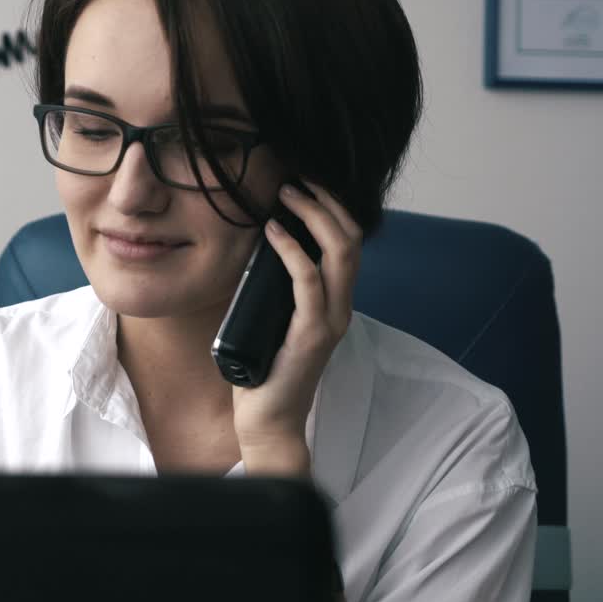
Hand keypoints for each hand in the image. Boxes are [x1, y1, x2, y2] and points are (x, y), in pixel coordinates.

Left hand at [233, 181, 363, 466]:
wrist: (268, 420)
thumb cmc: (263, 370)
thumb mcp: (271, 318)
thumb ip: (274, 290)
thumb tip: (252, 250)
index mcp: (334, 302)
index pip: (347, 244)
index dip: (331, 209)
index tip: (304, 185)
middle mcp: (340, 308)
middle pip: (350, 240)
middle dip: (326, 203)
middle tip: (296, 181)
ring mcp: (330, 321)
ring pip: (339, 253)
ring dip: (313, 216)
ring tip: (287, 194)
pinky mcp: (311, 335)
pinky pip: (307, 281)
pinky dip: (291, 250)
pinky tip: (273, 231)